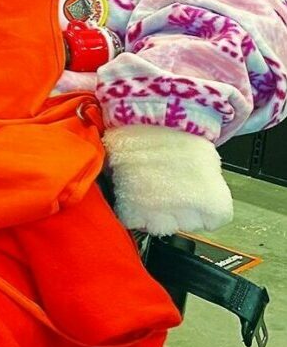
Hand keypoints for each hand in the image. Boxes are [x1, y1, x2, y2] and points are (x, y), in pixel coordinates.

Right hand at [103, 125, 232, 235]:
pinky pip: (134, 221)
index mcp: (214, 203)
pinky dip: (133, 210)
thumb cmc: (176, 131)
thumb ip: (209, 183)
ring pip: (161, 227)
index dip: (204, 205)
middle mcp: (188, 216)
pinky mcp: (131, 213)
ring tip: (152, 186)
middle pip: (187, 224)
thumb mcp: (208, 157)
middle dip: (180, 208)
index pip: (214, 220)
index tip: (196, 193)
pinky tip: (135, 190)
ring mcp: (158, 217)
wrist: (143, 119)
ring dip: (157, 213)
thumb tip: (203, 192)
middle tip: (171, 184)